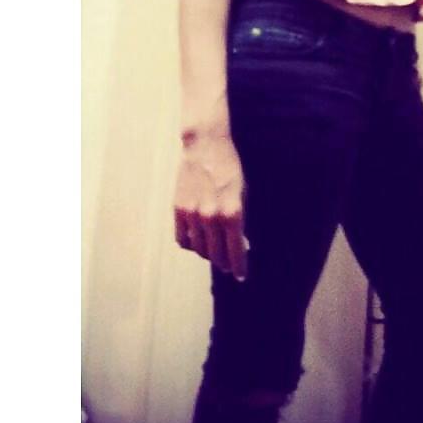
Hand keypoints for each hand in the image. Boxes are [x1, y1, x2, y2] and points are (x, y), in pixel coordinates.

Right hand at [173, 106, 248, 281]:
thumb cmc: (230, 168)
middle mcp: (211, 217)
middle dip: (225, 262)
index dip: (239, 267)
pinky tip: (198, 241)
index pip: (235, 252)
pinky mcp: (178, 209)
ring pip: (199, 249)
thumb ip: (241, 220)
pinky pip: (183, 239)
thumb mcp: (243, 194)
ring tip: (214, 252)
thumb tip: (241, 244)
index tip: (241, 275)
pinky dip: (191, 245)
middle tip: (229, 264)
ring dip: (208, 254)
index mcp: (232, 213)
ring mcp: (193, 214)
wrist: (206, 146)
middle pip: (217, 255)